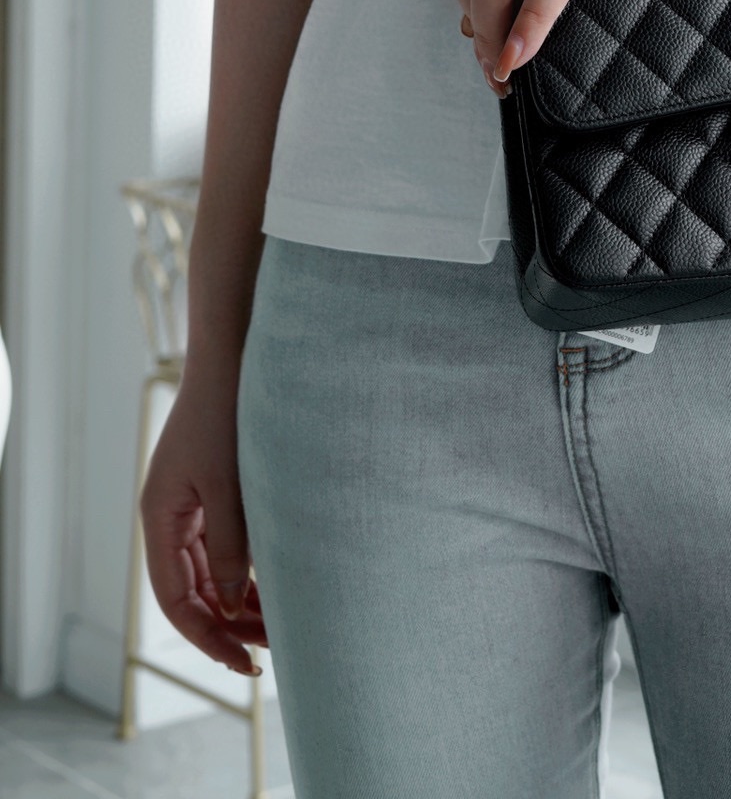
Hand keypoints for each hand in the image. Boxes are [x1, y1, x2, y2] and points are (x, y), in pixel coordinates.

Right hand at [140, 370, 267, 674]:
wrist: (234, 358)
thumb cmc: (226, 415)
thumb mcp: (229, 486)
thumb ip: (231, 547)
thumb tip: (235, 608)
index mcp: (160, 517)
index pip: (175, 599)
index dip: (207, 637)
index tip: (242, 662)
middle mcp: (169, 518)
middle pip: (193, 592)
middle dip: (229, 627)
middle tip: (271, 653)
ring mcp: (190, 507)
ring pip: (210, 574)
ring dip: (240, 604)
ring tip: (280, 630)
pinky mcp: (213, 494)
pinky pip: (223, 550)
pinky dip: (246, 573)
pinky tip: (275, 590)